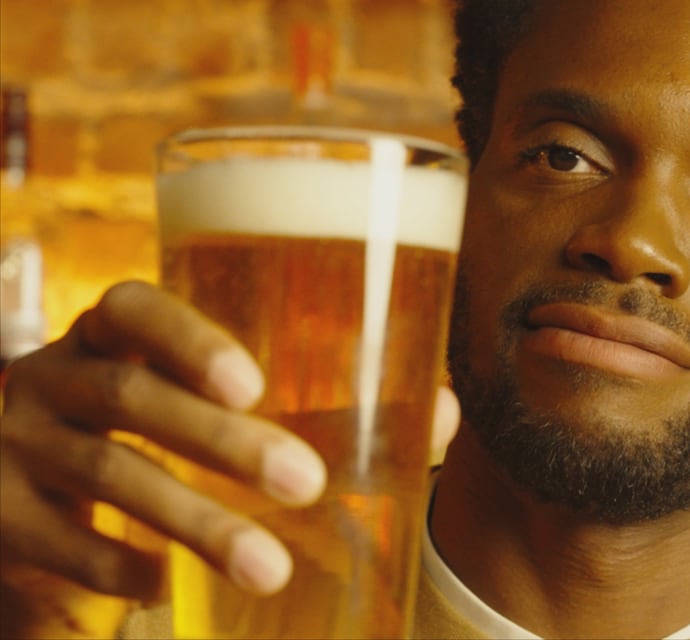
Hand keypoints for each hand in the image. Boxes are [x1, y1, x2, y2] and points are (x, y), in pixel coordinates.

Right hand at [0, 280, 457, 637]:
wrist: (10, 489)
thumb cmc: (148, 431)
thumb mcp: (202, 405)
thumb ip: (314, 405)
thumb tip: (440, 414)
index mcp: (107, 336)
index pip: (132, 307)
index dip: (188, 335)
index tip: (254, 383)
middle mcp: (50, 377)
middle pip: (130, 396)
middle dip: (222, 442)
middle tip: (307, 481)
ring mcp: (11, 445)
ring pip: (104, 473)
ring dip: (195, 522)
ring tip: (269, 567)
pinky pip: (54, 540)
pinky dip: (115, 564)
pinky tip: (162, 588)